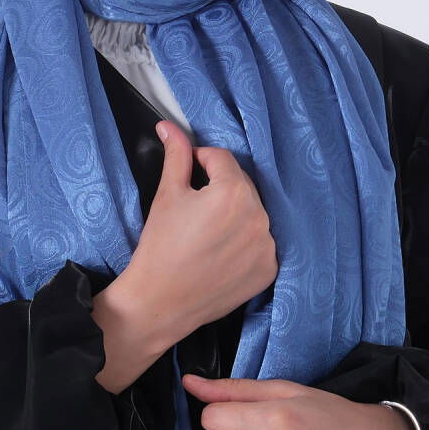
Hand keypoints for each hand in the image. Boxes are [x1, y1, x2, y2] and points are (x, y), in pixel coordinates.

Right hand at [121, 121, 278, 350]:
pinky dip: (246, 243)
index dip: (201, 162)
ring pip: (253, 214)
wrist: (159, 302)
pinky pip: (261, 243)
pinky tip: (222, 252)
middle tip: (195, 209)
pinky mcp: (269, 270)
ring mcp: (266, 246)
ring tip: (208, 233)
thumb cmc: (159, 247)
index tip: (189, 177)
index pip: (222, 159)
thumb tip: (169, 127)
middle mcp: (258, 217)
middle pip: (241, 185)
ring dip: (236, 215)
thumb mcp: (167, 195)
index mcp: (233, 192)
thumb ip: (176, 155)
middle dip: (220, 189)